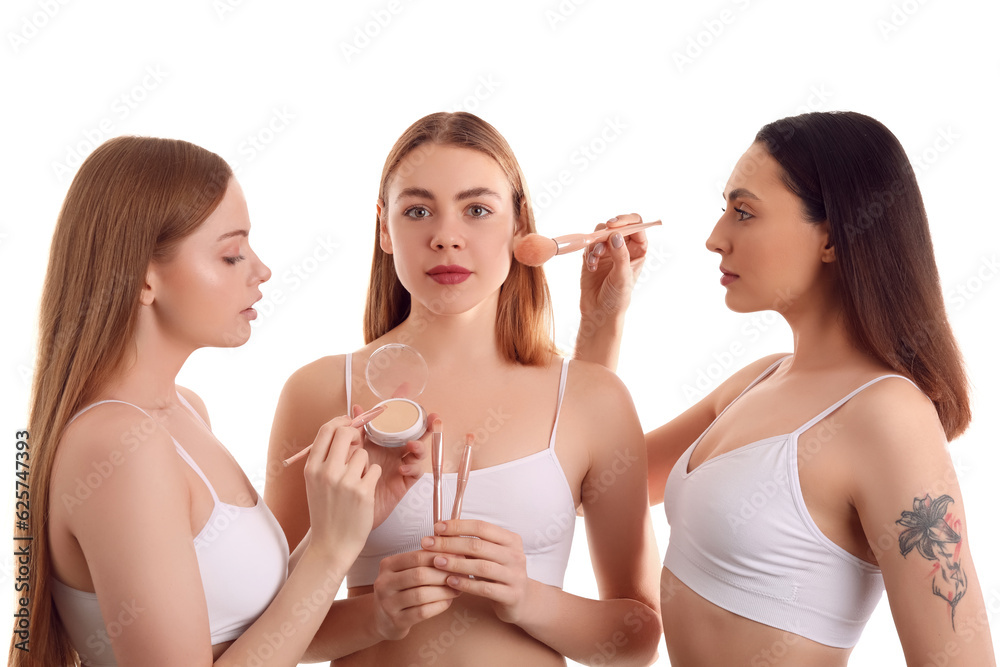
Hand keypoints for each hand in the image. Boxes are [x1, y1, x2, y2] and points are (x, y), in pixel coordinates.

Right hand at [302, 416, 380, 563]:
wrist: (331, 545)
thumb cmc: (325, 512)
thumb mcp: (315, 483)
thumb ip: (325, 459)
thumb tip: (341, 430)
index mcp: (311, 468)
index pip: (326, 430)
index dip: (340, 421)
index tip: (349, 421)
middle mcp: (326, 472)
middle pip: (346, 433)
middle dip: (356, 435)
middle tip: (359, 444)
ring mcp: (345, 482)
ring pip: (363, 454)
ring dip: (364, 464)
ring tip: (357, 482)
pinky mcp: (363, 492)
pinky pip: (374, 470)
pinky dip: (372, 478)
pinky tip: (364, 491)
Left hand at [352, 404, 430, 528]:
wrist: (343, 517)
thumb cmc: (344, 485)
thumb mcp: (348, 454)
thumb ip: (354, 431)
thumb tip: (356, 407)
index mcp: (378, 440)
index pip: (391, 418)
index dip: (400, 403)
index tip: (407, 387)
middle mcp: (391, 450)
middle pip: (413, 432)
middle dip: (425, 424)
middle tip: (432, 417)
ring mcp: (398, 465)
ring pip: (417, 451)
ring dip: (419, 445)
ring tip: (412, 446)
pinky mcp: (403, 482)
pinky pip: (414, 472)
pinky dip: (411, 467)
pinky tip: (402, 467)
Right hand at [372, 549, 460, 639]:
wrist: (382, 619)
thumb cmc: (400, 589)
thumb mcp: (405, 570)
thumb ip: (424, 559)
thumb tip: (453, 548)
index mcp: (388, 565)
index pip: (417, 556)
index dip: (440, 557)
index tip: (458, 558)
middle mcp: (384, 583)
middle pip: (419, 575)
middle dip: (443, 575)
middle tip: (461, 575)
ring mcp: (388, 603)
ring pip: (421, 595)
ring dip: (444, 591)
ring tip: (457, 589)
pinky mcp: (396, 621)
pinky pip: (422, 612)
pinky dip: (439, 606)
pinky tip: (448, 601)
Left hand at [423, 520, 531, 624]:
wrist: (522, 600)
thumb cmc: (499, 573)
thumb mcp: (490, 554)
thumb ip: (471, 544)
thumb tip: (440, 532)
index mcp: (510, 539)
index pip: (481, 527)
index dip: (458, 526)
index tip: (437, 527)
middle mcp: (515, 555)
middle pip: (479, 546)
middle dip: (450, 544)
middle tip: (429, 544)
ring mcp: (515, 576)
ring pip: (482, 566)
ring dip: (456, 563)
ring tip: (436, 562)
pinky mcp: (512, 595)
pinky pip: (485, 588)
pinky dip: (466, 584)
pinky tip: (450, 582)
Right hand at [579, 213, 648, 320]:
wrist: (599, 312)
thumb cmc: (617, 298)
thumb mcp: (622, 277)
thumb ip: (621, 255)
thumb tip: (616, 236)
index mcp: (638, 250)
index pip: (636, 226)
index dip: (626, 221)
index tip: (614, 227)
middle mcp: (623, 248)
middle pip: (617, 226)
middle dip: (607, 231)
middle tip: (601, 237)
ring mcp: (608, 251)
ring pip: (600, 233)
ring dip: (596, 244)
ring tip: (596, 259)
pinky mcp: (593, 256)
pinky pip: (589, 245)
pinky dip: (589, 254)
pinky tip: (591, 267)